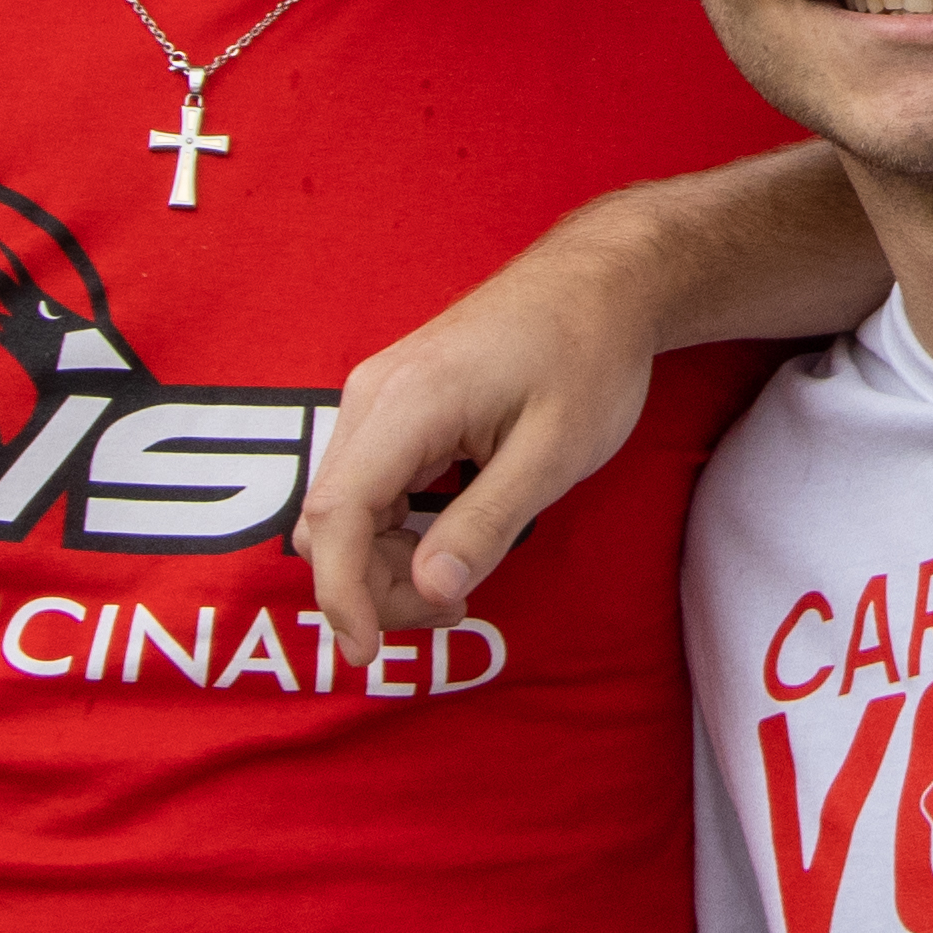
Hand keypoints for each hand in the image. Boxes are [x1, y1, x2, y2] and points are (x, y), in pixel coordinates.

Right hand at [303, 217, 669, 658]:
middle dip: (373, 586)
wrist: (601, 280)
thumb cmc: (588, 357)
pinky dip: (391, 530)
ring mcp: (378, 396)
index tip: (366, 652)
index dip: (341, 595)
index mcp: (404, 403)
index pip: (336, 516)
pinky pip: (367, 484)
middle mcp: (372, 396)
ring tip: (460, 579)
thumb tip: (429, 592)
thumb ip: (487, 522)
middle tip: (456, 607)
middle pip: (331, 520)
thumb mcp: (554, 453)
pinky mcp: (394, 403)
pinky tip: (446, 543)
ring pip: (344, 507)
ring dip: (383, 561)